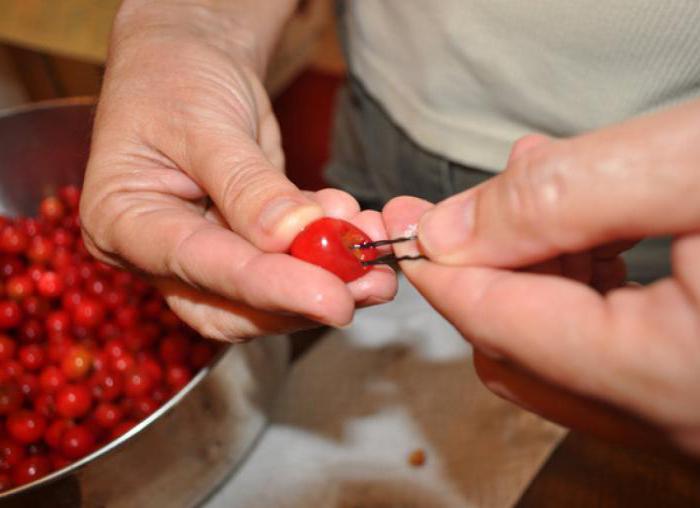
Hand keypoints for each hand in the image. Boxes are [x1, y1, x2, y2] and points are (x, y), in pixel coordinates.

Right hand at [80, 1, 396, 340]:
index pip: (199, 267)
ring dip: (327, 279)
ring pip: (265, 295)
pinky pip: (287, 265)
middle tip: (368, 286)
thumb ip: (247, 185)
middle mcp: (159, 253)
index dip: (269, 287)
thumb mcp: (205, 122)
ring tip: (376, 254)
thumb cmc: (176, 80)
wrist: (189, 62)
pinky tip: (357, 227)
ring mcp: (202, 253)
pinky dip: (328, 254)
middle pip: (231, 305)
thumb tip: (291, 238)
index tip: (332, 297)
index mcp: (123, 223)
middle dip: (303, 300)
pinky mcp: (242, 246)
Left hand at [383, 99, 699, 454]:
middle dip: (481, 265)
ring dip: (532, 265)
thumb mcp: (686, 172)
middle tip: (463, 203)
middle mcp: (674, 414)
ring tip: (541, 186)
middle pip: (516, 349)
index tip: (395, 227)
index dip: (436, 271)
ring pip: (558, 346)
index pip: (497, 327)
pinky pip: (605, 346)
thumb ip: (557, 202)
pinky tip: (590, 227)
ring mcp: (686, 406)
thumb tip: (448, 233)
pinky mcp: (696, 383)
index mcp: (664, 374)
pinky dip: (578, 284)